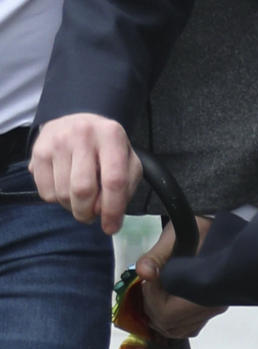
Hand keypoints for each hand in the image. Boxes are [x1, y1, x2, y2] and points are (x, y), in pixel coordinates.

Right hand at [29, 113, 140, 234]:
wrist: (76, 121)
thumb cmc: (105, 147)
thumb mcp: (126, 160)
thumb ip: (125, 186)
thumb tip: (106, 212)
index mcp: (112, 135)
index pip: (114, 180)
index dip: (113, 209)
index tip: (111, 228)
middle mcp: (84, 134)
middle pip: (83, 189)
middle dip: (88, 212)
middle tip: (91, 215)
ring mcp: (58, 141)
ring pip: (62, 194)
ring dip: (72, 207)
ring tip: (80, 198)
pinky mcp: (39, 151)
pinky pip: (46, 193)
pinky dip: (56, 200)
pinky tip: (65, 186)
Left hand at [136, 218, 226, 337]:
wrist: (221, 226)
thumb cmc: (199, 228)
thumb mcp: (175, 236)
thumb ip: (156, 256)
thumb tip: (143, 273)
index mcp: (206, 287)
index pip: (168, 314)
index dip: (152, 300)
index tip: (151, 280)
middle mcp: (213, 303)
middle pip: (170, 325)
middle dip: (153, 306)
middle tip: (151, 284)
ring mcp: (214, 307)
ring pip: (178, 330)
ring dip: (160, 314)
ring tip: (159, 290)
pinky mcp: (212, 308)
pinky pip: (188, 327)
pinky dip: (172, 320)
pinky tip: (168, 299)